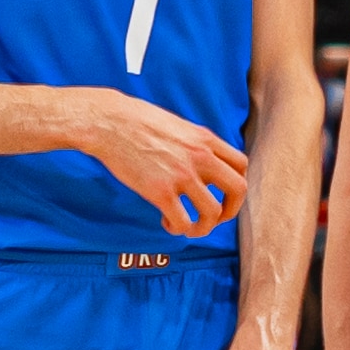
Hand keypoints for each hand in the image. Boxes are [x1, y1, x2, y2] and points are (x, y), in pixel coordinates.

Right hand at [79, 92, 247, 237]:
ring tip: (189, 227)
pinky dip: (178, 229)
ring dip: (204, 227)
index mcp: (205, 139)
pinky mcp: (160, 191)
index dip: (235, 184)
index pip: (241, 165)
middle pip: (238, 189)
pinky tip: (166, 221)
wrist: (108, 121)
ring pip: (213, 213)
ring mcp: (181, 175)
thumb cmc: (136, 121)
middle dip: (230, 210)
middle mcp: (200, 157)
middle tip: (214, 217)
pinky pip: (182, 222)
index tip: (221, 194)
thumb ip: (194, 144)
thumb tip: (202, 163)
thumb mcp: (177, 126)